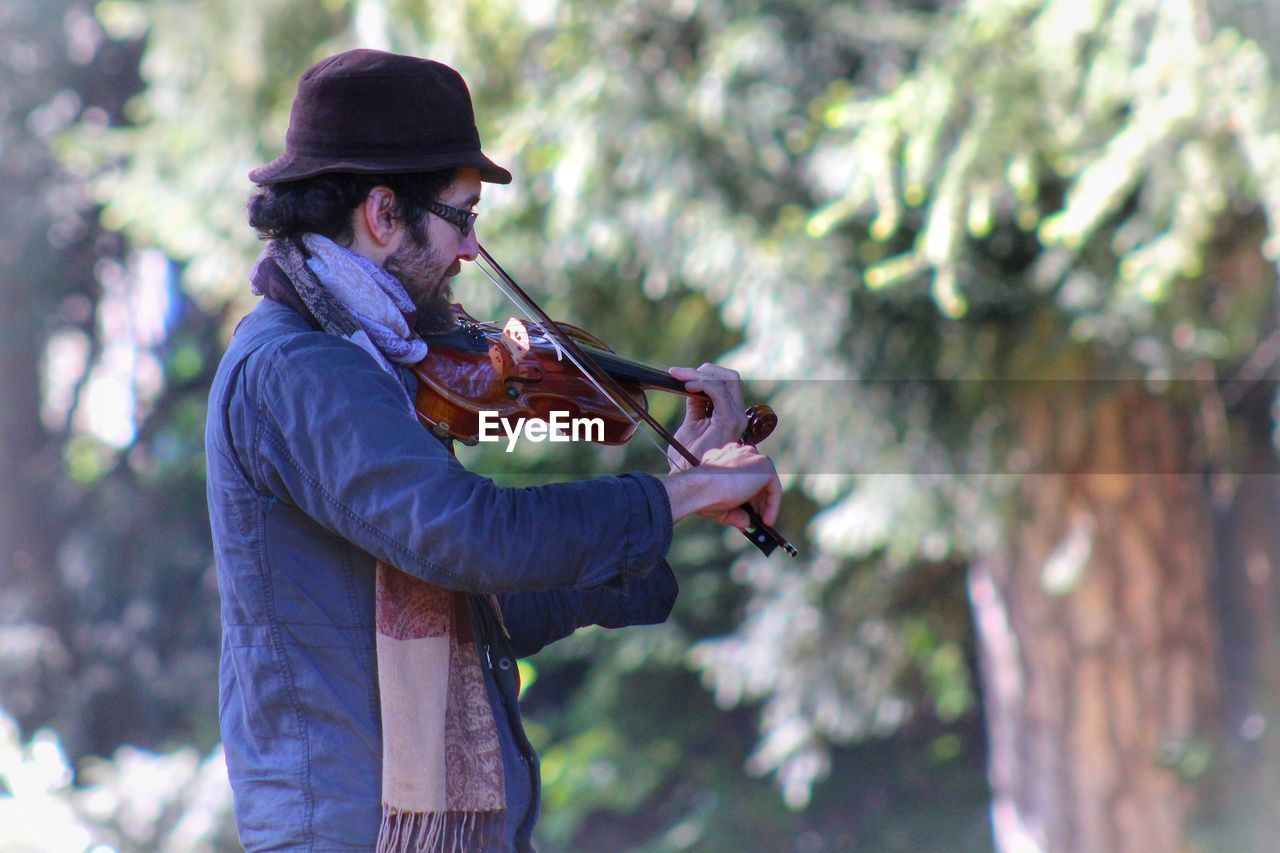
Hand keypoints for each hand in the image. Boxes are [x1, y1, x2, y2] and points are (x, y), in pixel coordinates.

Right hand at [661, 442, 781, 529]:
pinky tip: (766, 520)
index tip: (748, 512)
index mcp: (725, 456)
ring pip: (765, 482)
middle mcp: (739, 452)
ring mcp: (752, 456)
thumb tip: (746, 522)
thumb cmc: (703, 496)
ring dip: (765, 504)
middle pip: (756, 478)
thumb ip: (735, 512)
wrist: (700, 488)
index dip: (748, 496)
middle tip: (757, 519)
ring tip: (762, 522)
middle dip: (757, 500)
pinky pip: (774, 487)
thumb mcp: (720, 506)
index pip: (743, 474)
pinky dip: (773, 505)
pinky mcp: (763, 464)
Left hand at [666, 363, 747, 470]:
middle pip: (730, 377)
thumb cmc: (688, 458)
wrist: (687, 478)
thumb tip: (691, 387)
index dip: (704, 375)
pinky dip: (702, 383)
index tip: (679, 375)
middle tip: (679, 374)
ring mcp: (736, 417)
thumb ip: (696, 406)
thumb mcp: (691, 425)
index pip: (726, 384)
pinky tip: (687, 385)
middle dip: (704, 370)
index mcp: (729, 416)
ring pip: (727, 379)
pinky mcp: (729, 420)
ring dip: (699, 374)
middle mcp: (737, 415)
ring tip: (679, 377)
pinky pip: (719, 391)